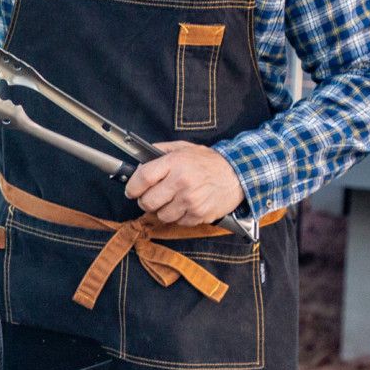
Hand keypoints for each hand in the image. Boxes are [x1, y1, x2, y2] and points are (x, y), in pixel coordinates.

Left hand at [125, 141, 243, 225]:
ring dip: (162, 210)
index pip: (143, 178)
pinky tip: (184, 205)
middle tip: (150, 196)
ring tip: (170, 200)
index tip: (131, 190)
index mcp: (175, 164)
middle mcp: (181, 183)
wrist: (239, 175)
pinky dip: (178, 216)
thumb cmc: (210, 162)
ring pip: (161, 215)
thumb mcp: (185, 148)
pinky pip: (178, 222)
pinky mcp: (199, 215)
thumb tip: (141, 157)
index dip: (132, 187)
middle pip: (148, 201)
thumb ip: (161, 151)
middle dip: (145, 200)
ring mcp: (191, 201)